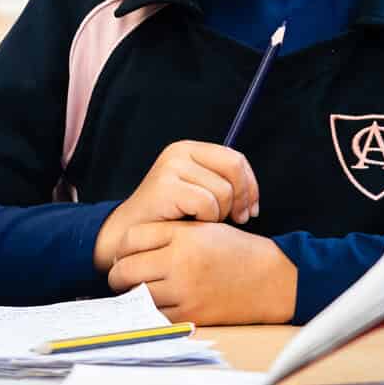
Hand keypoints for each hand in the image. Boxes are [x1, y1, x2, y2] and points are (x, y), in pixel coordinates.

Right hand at [94, 140, 258, 270]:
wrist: (131, 235)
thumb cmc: (171, 218)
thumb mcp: (199, 193)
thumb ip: (223, 184)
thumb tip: (253, 199)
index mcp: (190, 149)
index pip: (236, 159)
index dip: (251, 186)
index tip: (251, 211)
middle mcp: (180, 152)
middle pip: (234, 170)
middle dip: (241, 199)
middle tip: (235, 220)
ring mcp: (171, 167)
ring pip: (223, 191)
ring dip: (219, 214)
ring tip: (203, 222)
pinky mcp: (165, 186)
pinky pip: (207, 204)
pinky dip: (206, 220)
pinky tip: (192, 224)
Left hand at [108, 221, 295, 323]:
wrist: (272, 279)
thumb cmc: (236, 251)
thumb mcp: (203, 228)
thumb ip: (168, 233)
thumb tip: (128, 249)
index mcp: (183, 235)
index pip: (131, 237)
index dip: (123, 246)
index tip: (124, 253)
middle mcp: (181, 262)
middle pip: (125, 269)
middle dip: (119, 274)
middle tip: (122, 275)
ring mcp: (185, 291)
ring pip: (137, 295)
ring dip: (133, 294)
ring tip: (138, 290)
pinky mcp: (192, 315)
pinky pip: (156, 316)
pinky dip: (152, 312)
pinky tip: (158, 303)